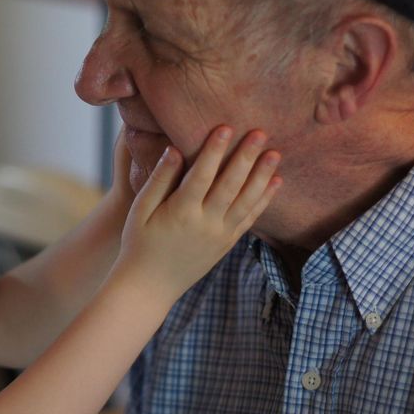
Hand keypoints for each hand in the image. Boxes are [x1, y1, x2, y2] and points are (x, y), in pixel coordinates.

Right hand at [110, 126, 280, 312]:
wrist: (150, 286)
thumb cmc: (138, 243)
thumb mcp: (140, 210)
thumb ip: (159, 179)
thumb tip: (174, 149)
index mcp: (181, 212)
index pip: (202, 175)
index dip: (215, 150)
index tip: (226, 127)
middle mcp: (205, 224)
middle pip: (231, 185)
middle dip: (246, 157)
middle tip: (260, 132)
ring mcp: (220, 236)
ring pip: (247, 201)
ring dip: (263, 176)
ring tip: (275, 153)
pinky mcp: (227, 244)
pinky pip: (250, 219)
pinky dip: (264, 200)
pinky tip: (275, 183)